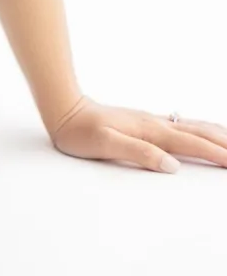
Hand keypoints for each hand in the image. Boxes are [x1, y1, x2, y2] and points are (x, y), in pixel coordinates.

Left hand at [49, 95, 226, 171]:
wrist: (65, 109)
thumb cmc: (81, 131)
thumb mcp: (105, 145)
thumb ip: (139, 154)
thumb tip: (172, 166)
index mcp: (151, 131)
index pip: (192, 144)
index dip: (217, 154)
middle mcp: (156, 123)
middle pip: (200, 132)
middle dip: (225, 143)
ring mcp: (152, 121)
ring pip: (194, 126)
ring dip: (218, 134)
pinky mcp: (147, 122)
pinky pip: (183, 125)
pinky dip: (202, 129)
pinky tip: (204, 132)